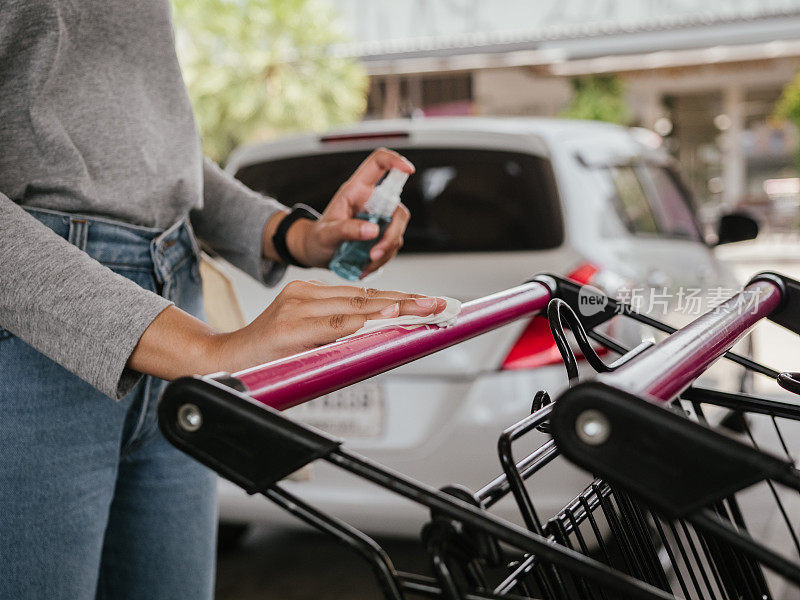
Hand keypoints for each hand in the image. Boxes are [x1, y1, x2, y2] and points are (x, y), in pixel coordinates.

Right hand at [128, 281, 445, 380]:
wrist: (217, 364)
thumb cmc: (264, 357)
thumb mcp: (304, 342)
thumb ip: (335, 337)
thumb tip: (378, 341)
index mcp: (310, 295)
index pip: (363, 296)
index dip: (399, 300)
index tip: (429, 303)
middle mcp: (305, 295)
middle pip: (366, 297)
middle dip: (409, 301)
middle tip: (442, 304)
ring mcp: (297, 307)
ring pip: (356, 307)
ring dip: (397, 309)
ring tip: (429, 309)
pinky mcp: (289, 324)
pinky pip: (335, 324)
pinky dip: (364, 321)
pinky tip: (389, 317)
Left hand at [281, 148, 413, 274]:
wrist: (315, 253)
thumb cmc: (317, 238)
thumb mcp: (326, 234)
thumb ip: (347, 230)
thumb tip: (372, 230)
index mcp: (356, 190)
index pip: (378, 163)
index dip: (395, 160)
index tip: (409, 170)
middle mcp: (371, 202)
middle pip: (397, 208)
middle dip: (392, 234)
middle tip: (374, 254)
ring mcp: (378, 219)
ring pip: (397, 231)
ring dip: (386, 251)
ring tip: (365, 264)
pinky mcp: (381, 236)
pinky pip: (392, 246)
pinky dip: (382, 259)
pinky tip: (366, 267)